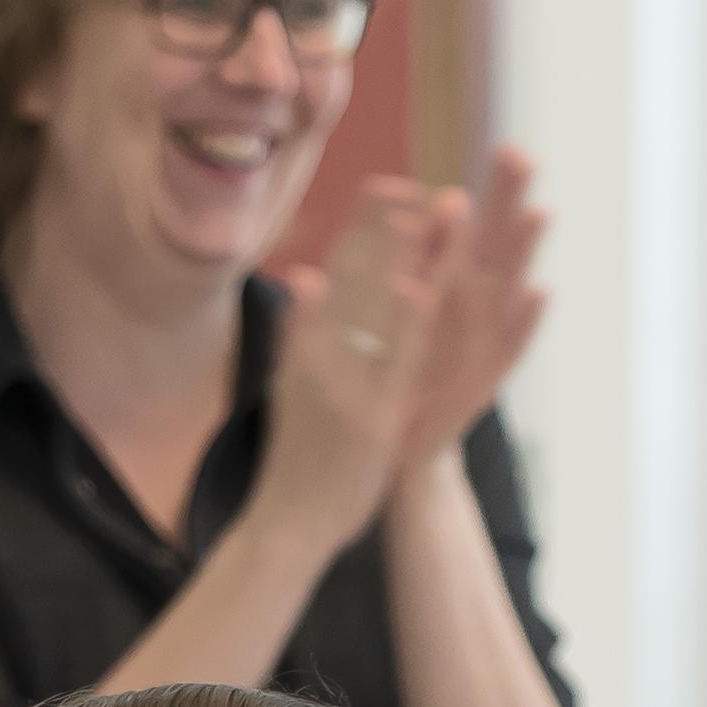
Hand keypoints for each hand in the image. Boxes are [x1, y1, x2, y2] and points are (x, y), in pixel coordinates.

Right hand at [252, 177, 453, 558]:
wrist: (284, 527)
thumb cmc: (294, 461)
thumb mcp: (291, 387)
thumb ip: (300, 333)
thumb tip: (304, 278)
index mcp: (308, 349)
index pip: (339, 274)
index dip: (364, 227)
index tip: (388, 184)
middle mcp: (322, 359)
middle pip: (354, 282)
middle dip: (380, 229)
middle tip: (408, 179)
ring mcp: (345, 386)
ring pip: (375, 311)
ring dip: (398, 258)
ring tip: (422, 213)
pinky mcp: (367, 420)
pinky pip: (389, 366)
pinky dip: (401, 326)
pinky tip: (420, 288)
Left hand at [394, 146, 547, 469]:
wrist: (403, 453)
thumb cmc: (408, 379)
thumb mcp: (406, 319)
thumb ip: (418, 268)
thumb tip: (421, 206)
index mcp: (458, 295)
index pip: (483, 235)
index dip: (499, 195)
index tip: (512, 148)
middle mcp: (480, 317)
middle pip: (502, 250)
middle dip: (514, 205)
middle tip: (528, 157)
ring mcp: (485, 348)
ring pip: (507, 291)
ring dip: (521, 253)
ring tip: (539, 212)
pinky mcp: (481, 384)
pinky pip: (508, 349)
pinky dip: (525, 323)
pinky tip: (541, 292)